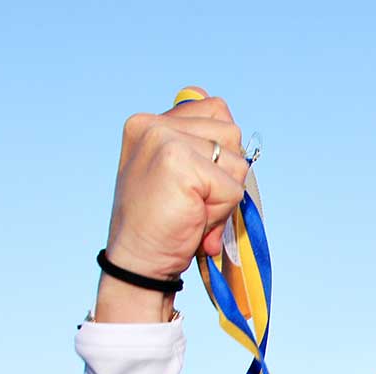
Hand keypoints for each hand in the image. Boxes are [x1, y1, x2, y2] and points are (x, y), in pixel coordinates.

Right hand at [105, 89, 247, 280]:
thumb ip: (196, 142)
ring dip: (224, 196)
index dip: (221, 150)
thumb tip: (222, 110)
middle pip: (232, 133)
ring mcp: (164, 139)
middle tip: (193, 202)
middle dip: (225, 175)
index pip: (217, 108)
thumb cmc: (163, 224)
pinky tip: (192, 221)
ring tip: (192, 212)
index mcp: (150, 122)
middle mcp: (153, 124)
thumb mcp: (177, 174)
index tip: (195, 179)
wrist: (138, 263)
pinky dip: (221, 213)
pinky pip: (232, 188)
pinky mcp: (178, 162)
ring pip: (237, 161)